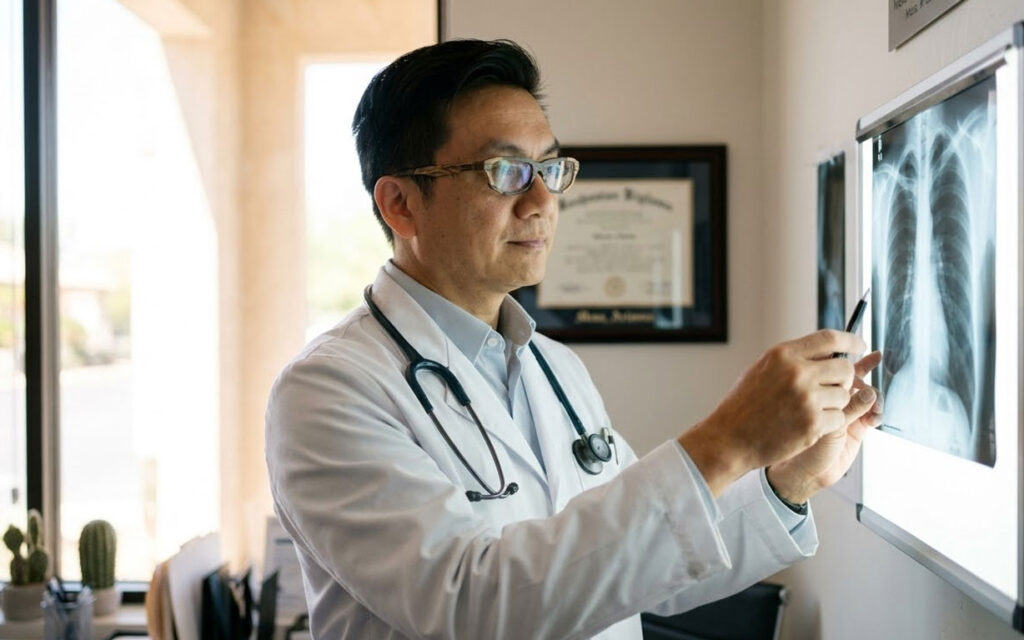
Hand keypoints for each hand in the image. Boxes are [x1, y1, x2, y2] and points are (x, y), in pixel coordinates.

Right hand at [679, 330, 865, 495]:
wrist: (730, 437)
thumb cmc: (745, 405)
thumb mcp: (763, 369)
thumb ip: (794, 359)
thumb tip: (829, 354)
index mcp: (783, 354)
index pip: (830, 338)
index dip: (850, 340)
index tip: (860, 345)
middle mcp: (797, 373)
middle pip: (844, 368)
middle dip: (844, 379)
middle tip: (833, 388)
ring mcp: (806, 399)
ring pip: (844, 396)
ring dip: (834, 403)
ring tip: (810, 409)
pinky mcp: (812, 424)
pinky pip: (840, 418)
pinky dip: (829, 422)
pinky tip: (809, 424)